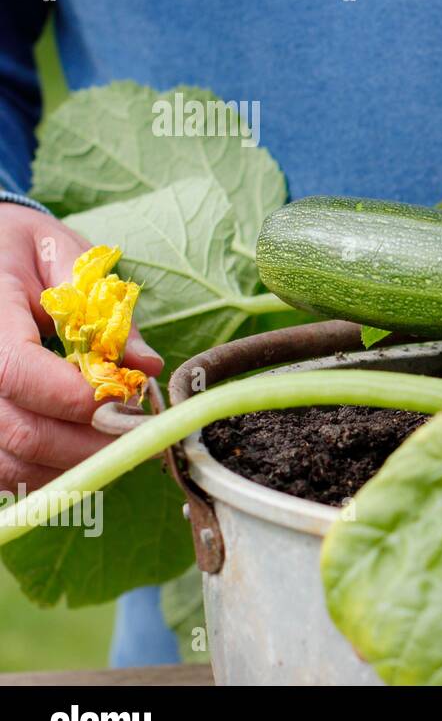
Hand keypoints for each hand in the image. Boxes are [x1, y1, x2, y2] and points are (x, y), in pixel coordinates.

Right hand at [0, 204, 161, 491]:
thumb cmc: (21, 249)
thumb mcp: (68, 257)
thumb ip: (107, 313)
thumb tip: (147, 366)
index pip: (16, 369)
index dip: (74, 398)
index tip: (128, 400)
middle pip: (16, 429)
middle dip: (90, 441)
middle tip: (141, 434)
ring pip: (8, 461)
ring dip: (72, 463)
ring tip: (118, 442)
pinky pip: (1, 470)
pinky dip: (46, 471)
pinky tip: (81, 449)